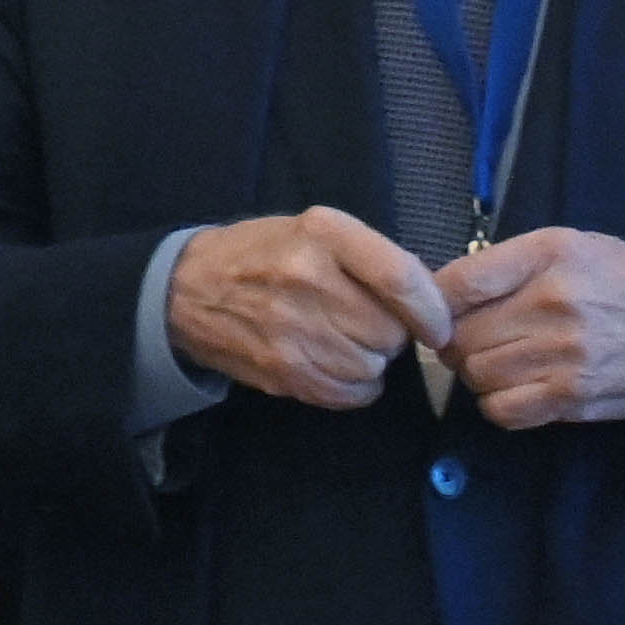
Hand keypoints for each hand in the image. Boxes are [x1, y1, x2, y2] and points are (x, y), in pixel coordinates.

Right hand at [166, 208, 447, 408]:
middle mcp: (307, 278)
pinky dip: (355, 386)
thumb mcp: (314, 230)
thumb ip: (371, 258)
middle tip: (365, 321)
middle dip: (391, 333)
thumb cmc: (261, 253)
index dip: (431, 310)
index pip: (402, 280)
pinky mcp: (282, 371)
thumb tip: (429, 303)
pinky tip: (335, 364)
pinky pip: (350, 393)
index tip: (437, 325)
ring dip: (370, 360)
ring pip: (373, 366)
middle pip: (390, 331)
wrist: (187, 289)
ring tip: (343, 340)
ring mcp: (292, 330)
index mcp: (322, 234)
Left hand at [437, 230, 624, 428]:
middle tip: (478, 338)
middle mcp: (554, 302)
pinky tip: (519, 387)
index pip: (456, 283)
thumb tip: (444, 291)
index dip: (434, 302)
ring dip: (479, 372)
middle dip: (458, 340)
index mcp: (550, 255)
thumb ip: (511, 265)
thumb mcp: (576, 246)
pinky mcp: (575, 397)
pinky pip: (503, 410)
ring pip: (476, 375)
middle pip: (460, 336)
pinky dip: (499, 403)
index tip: (440, 310)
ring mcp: (565, 355)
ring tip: (504, 360)